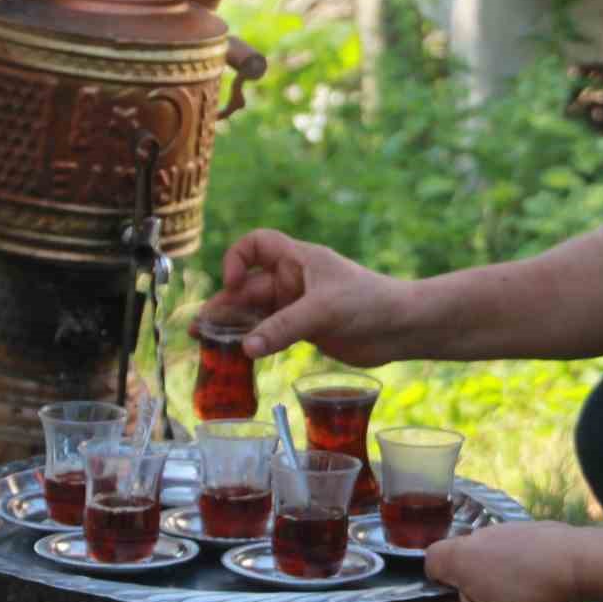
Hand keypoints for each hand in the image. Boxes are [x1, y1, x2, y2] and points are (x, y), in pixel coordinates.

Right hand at [216, 229, 407, 365]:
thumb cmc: (370, 303)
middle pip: (249, 286)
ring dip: (235, 327)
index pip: (257, 244)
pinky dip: (255, 342)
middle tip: (200, 328)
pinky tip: (239, 357)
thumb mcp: (323, 311)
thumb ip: (283, 328)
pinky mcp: (306, 329)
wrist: (402, 327)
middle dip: (226, 305)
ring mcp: (299, 305)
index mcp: (299, 259)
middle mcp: (295, 280)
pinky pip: (271, 333)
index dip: (238, 259)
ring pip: (257, 313)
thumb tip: (246, 348)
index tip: (233, 284)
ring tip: (208, 344)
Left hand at [366, 522, 581, 601]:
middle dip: (397, 586)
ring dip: (420, 578)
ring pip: (436, 600)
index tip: (352, 582)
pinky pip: (455, 591)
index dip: (376, 599)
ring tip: (394, 553)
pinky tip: (428, 550)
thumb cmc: (523, 565)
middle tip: (370, 562)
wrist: (571, 557)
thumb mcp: (463, 558)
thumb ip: (430, 561)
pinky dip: (442, 574)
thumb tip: (419, 561)